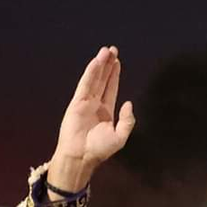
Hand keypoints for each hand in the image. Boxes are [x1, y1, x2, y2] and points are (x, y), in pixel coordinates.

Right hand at [48, 46, 135, 191]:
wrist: (82, 156)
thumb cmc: (99, 149)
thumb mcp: (120, 136)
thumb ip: (127, 120)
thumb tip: (129, 103)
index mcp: (106, 111)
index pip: (111, 88)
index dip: (114, 75)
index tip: (117, 62)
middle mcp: (96, 104)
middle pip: (103, 80)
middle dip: (108, 65)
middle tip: (112, 50)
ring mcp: (85, 102)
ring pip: (94, 79)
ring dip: (100, 65)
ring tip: (106, 51)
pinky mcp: (77, 102)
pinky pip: (85, 84)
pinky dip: (91, 73)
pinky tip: (96, 62)